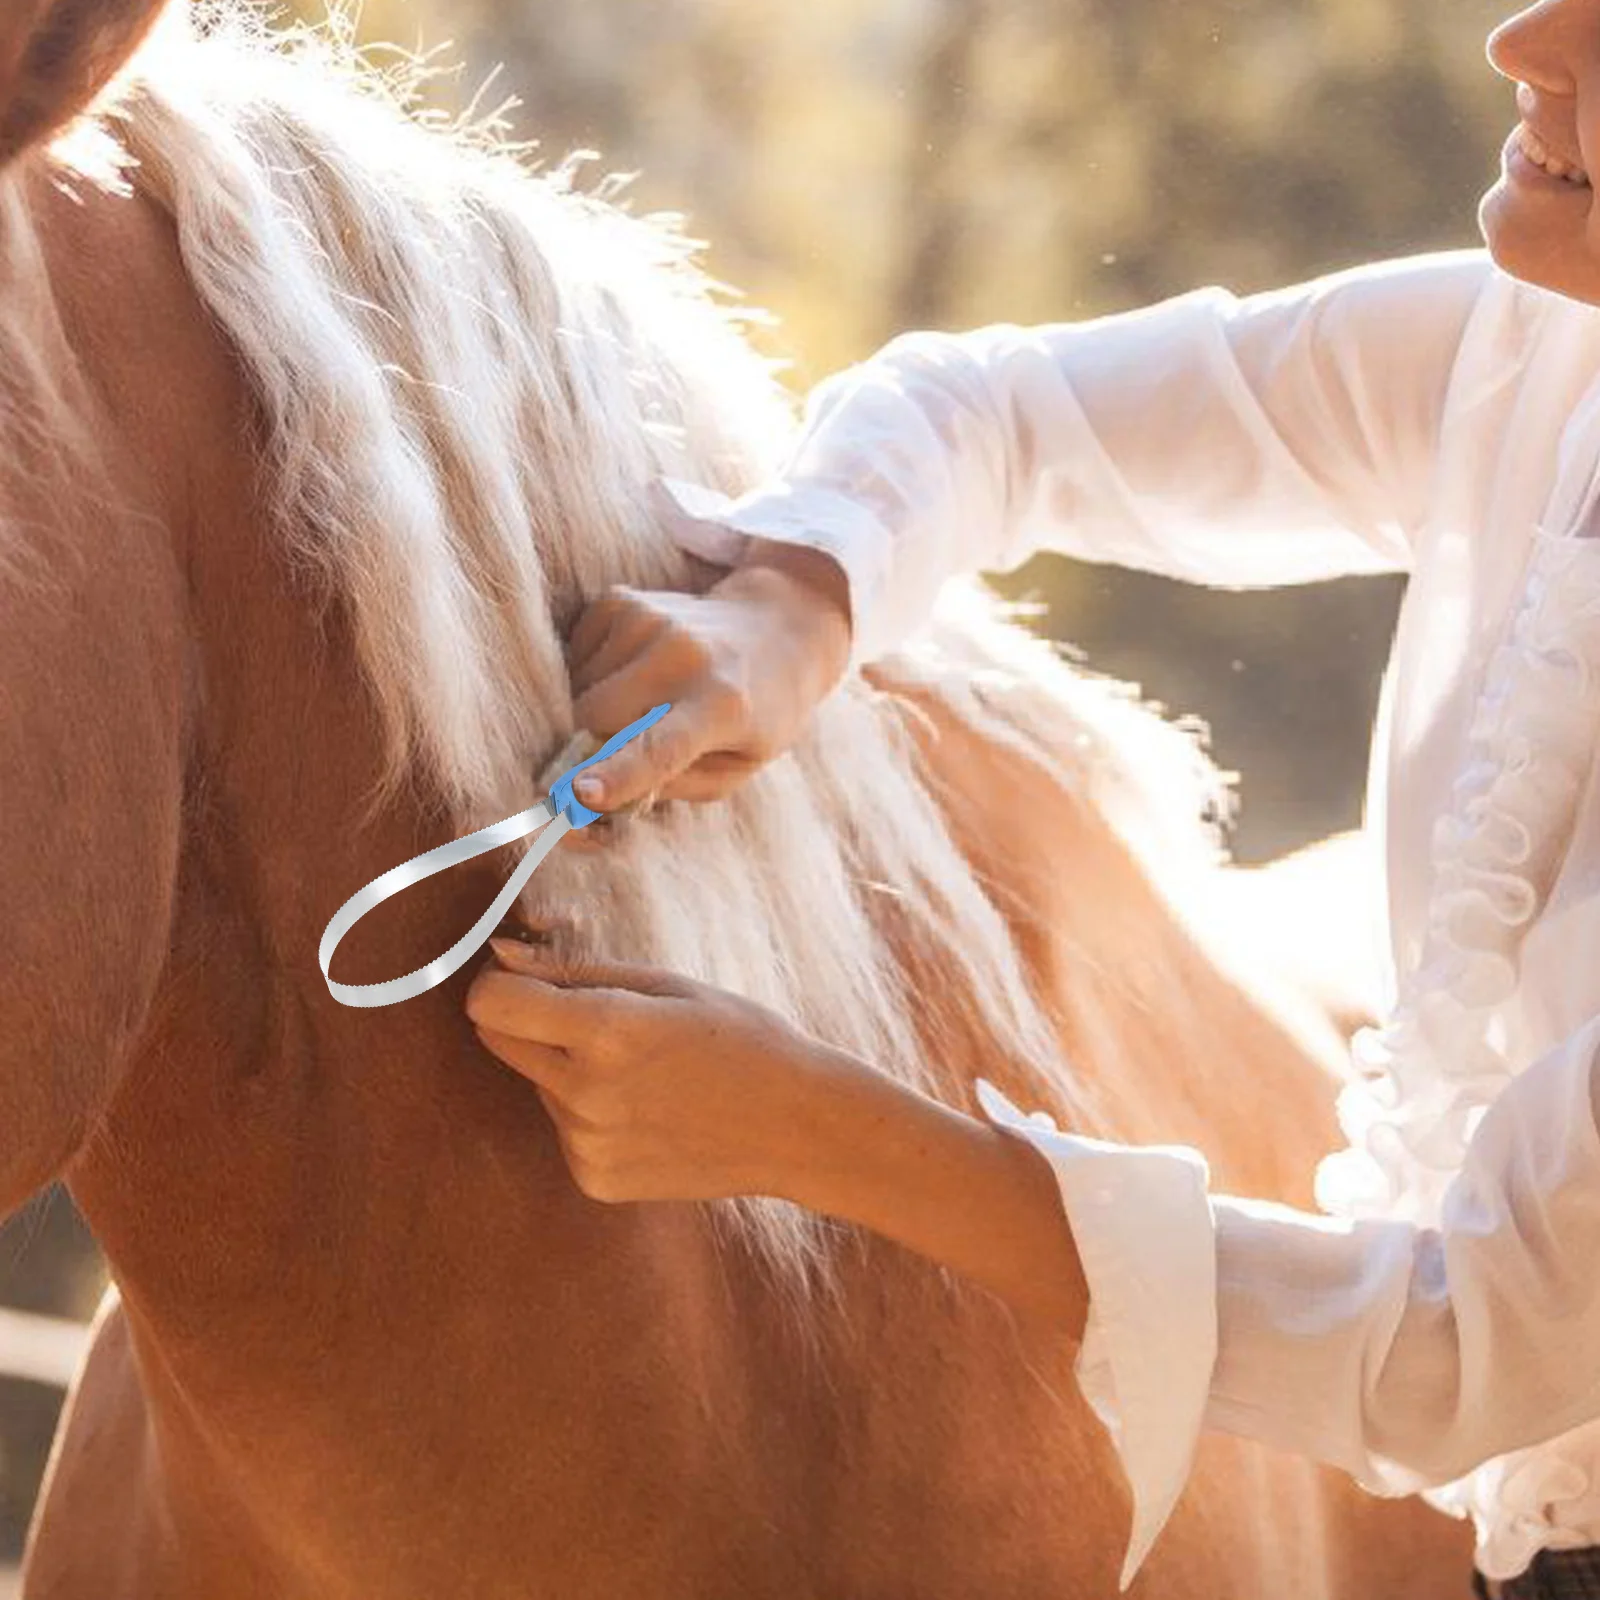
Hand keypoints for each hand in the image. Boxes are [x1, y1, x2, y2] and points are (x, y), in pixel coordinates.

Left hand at [465, 936, 870, 1203]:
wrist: (796, 1126)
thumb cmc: (740, 1037)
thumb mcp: (666, 984)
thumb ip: (574, 971)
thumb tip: (501, 955)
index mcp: (605, 1030)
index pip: (490, 1004)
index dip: (498, 984)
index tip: (529, 980)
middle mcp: (585, 1093)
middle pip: (498, 1042)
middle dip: (527, 1021)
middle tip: (594, 1019)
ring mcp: (587, 1144)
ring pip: (538, 1086)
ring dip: (570, 1070)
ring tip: (646, 1073)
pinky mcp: (595, 1179)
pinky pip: (566, 1129)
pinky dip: (592, 1115)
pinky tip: (650, 1111)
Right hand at [561, 539, 852, 812]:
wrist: (775, 627)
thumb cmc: (755, 714)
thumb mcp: (734, 767)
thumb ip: (672, 785)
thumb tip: (592, 797)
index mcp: (722, 706)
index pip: (661, 748)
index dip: (618, 774)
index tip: (578, 795)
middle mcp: (683, 656)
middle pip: (595, 717)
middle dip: (594, 743)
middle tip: (625, 745)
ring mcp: (649, 620)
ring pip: (579, 688)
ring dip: (596, 708)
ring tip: (647, 698)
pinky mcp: (622, 600)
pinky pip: (576, 657)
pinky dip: (594, 675)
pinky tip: (636, 671)